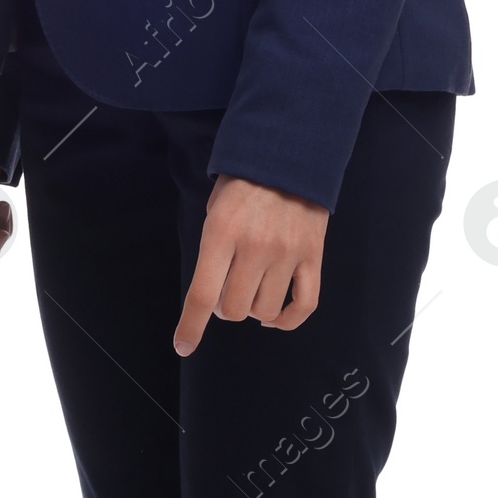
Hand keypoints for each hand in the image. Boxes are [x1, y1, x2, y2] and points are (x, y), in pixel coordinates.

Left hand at [173, 173, 327, 355]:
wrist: (292, 152)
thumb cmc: (245, 181)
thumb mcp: (215, 207)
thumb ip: (212, 250)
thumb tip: (212, 296)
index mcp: (222, 232)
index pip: (202, 294)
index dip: (190, 327)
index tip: (183, 345)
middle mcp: (255, 247)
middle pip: (234, 309)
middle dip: (224, 307)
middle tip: (225, 289)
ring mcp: (287, 253)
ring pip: (265, 311)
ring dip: (253, 308)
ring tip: (251, 288)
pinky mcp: (313, 256)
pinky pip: (304, 305)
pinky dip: (287, 320)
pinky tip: (275, 317)